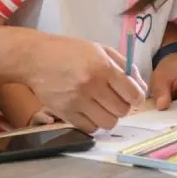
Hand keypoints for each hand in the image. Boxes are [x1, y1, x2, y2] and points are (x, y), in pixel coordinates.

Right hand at [23, 34, 145, 132]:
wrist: (35, 57)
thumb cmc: (70, 51)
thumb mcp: (99, 49)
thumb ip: (123, 66)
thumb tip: (140, 87)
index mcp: (103, 67)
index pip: (133, 93)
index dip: (137, 98)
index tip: (134, 97)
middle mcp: (92, 85)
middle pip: (122, 111)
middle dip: (122, 106)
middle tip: (114, 99)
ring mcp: (77, 101)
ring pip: (108, 123)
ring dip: (108, 116)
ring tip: (101, 106)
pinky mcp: (65, 113)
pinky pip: (90, 128)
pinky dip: (93, 123)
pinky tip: (88, 111)